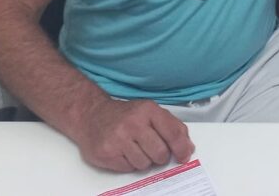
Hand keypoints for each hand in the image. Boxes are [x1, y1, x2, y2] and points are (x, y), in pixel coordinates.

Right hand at [73, 97, 194, 172]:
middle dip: (159, 156)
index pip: (173, 133)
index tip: (183, 156)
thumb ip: (172, 127)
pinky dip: (129, 163)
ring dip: (143, 160)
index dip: (181, 148)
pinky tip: (122, 151)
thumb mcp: (150, 112)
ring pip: (144, 164)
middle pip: (160, 153)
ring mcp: (118, 139)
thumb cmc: (125, 115)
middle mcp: (133, 123)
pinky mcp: (106, 153)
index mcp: (148, 110)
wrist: (91, 115)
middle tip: (151, 148)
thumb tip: (187, 148)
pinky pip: (128, 169)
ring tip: (134, 147)